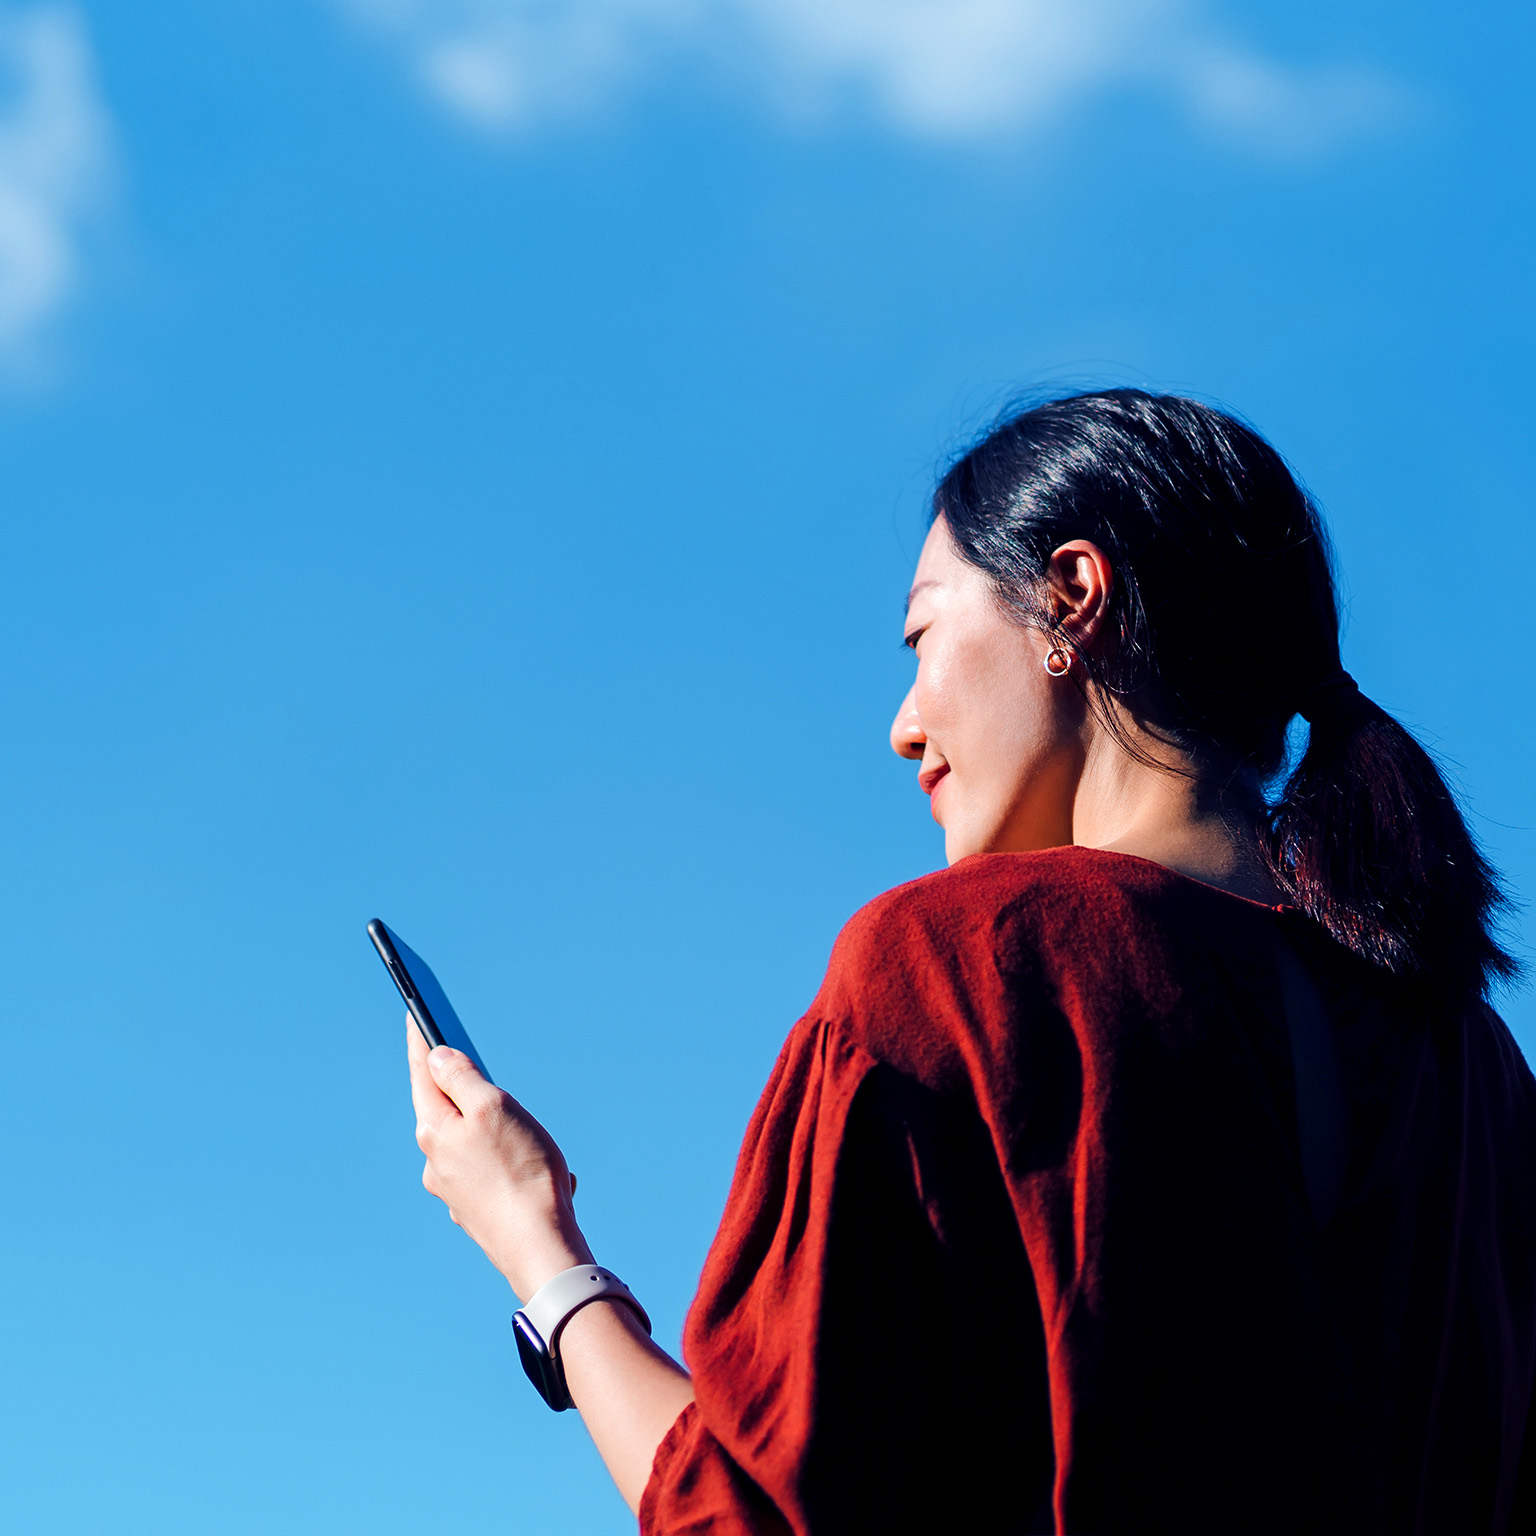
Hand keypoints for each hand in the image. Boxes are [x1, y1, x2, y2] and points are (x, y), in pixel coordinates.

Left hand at [407, 1017, 592, 1301]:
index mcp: (435, 1131)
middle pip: (445, 1111)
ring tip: (532, 1138)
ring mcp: (454, 1189)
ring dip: (498, 1133)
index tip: (414, 1015)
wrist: (539, 1246)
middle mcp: (435, 1162)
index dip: (421, 1042)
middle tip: (484, 1075)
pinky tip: (540, 1172)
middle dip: (466, 1092)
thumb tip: (437, 1058)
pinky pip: (493, 1173)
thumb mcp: (492, 1108)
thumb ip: (461, 1079)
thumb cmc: (520, 1172)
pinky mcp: (476, 1210)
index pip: (424, 1075)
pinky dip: (513, 1164)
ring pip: (471, 1144)